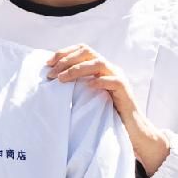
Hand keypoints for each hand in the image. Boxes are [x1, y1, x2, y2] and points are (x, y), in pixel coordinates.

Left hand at [45, 45, 169, 173]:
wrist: (130, 128)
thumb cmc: (105, 112)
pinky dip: (100, 81)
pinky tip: (88, 86)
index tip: (47, 63)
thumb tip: (51, 79)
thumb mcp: (87, 94)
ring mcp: (118, 77)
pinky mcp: (125, 90)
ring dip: (77, 69)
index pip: (83, 50)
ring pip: (99, 63)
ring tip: (61, 79)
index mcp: (100, 67)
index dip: (64, 52)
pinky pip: (114, 81)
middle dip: (67, 59)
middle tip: (51, 73)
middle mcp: (110, 68)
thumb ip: (76, 84)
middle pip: (89, 52)